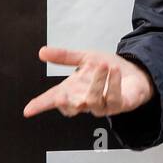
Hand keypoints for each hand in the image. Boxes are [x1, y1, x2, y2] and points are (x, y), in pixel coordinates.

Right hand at [23, 46, 154, 118]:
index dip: (40, 105)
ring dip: (96, 83)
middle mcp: (85, 101)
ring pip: (93, 102)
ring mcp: (101, 106)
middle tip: (63, 93)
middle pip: (70, 107)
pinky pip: (112, 99)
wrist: (134, 72)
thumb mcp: (85, 58)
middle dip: (66, 101)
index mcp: (73, 91)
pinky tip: (114, 71)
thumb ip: (65, 57)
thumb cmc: (108, 69)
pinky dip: (112, 84)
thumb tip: (42, 52)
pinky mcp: (118, 106)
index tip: (28, 110)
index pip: (53, 100)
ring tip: (101, 65)